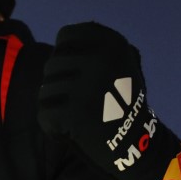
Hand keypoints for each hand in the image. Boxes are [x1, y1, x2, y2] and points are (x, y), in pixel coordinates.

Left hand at [37, 21, 175, 179]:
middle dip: (60, 83)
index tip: (80, 73)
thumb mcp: (121, 62)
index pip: (66, 36)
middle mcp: (97, 59)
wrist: (136, 143)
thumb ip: (95, 46)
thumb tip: (65, 36)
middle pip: (52, 64)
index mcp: (111, 42)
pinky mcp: (71, 112)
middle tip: (83, 101)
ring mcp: (83, 86)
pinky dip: (54, 126)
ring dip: (56, 105)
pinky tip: (75, 130)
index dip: (67, 55)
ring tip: (81, 115)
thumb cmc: (124, 101)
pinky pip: (44, 114)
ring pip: (45, 89)